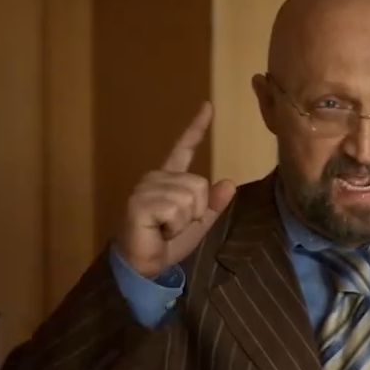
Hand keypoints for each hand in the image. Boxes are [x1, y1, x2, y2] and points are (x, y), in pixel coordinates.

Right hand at [115, 102, 236, 279]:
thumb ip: (213, 204)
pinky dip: (173, 226)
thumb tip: (229, 183)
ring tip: (165, 227)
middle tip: (174, 224)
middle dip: (196, 211)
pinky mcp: (140, 201)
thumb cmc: (168, 242)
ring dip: (184, 220)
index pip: (184, 148)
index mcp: (171, 179)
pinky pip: (176, 209)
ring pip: (190, 197)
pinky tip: (158, 229)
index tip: (208, 106)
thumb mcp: (199, 223)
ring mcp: (146, 187)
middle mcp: (156, 177)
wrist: (145, 263)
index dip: (197, 128)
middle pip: (199, 184)